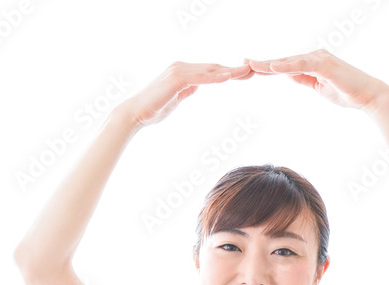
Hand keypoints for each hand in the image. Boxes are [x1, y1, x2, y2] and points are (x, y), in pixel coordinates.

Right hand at [118, 61, 254, 129]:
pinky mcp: (176, 80)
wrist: (134, 114)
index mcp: (183, 72)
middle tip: (254, 71)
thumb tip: (196, 86)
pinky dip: (214, 77)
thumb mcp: (175, 99)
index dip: (228, 72)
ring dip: (229, 71)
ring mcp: (178, 71)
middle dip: (234, 69)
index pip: (211, 71)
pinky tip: (227, 77)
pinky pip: (199, 78)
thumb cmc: (152, 109)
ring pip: (210, 70)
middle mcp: (182, 67)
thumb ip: (186, 90)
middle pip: (214, 67)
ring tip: (247, 72)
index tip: (244, 75)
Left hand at [244, 50, 388, 111]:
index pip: (285, 65)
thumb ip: (304, 79)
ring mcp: (320, 59)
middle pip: (284, 61)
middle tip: (244, 62)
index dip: (268, 66)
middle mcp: (315, 57)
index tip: (250, 66)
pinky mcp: (326, 65)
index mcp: (312, 63)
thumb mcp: (319, 88)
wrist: (368, 96)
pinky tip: (273, 67)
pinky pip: (302, 65)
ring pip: (290, 61)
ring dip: (271, 64)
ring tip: (253, 65)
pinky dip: (287, 66)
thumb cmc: (346, 93)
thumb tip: (290, 76)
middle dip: (264, 63)